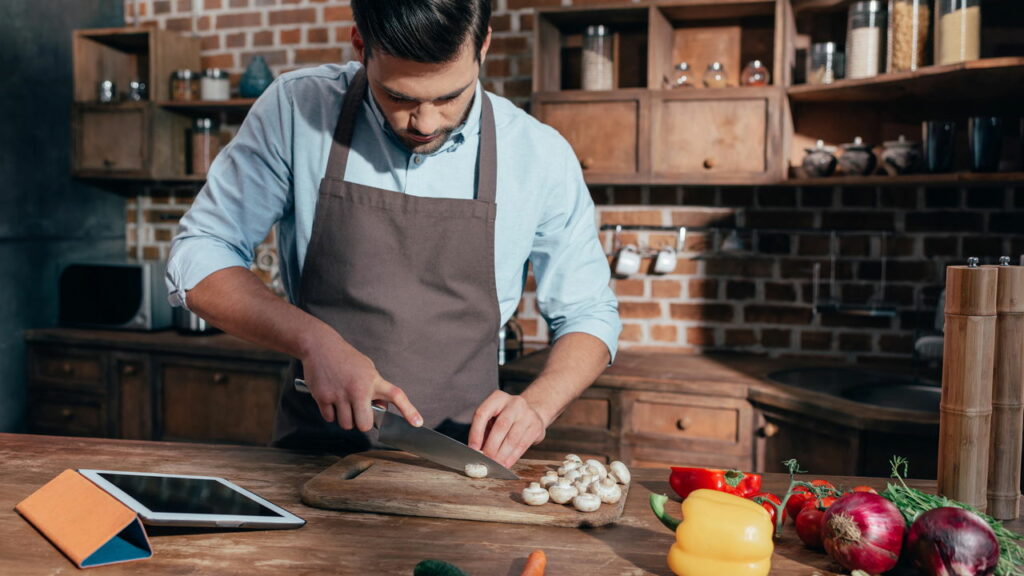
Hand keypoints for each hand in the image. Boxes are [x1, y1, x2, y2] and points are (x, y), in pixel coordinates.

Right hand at [301, 331, 421, 431]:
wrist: (320, 346)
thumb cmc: (346, 358)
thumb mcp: (367, 368)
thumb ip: (375, 388)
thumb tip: (380, 408)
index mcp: (373, 380)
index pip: (396, 396)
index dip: (409, 410)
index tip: (417, 423)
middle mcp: (358, 389)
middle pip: (364, 424)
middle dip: (362, 423)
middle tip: (358, 413)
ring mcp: (340, 394)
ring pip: (346, 424)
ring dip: (345, 419)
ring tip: (343, 404)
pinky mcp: (323, 397)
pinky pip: (330, 418)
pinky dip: (331, 414)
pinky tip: (331, 401)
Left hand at [468, 391, 545, 467]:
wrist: (532, 412)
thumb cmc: (506, 418)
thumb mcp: (493, 418)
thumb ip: (484, 432)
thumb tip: (476, 452)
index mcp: (498, 398)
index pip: (483, 413)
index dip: (476, 432)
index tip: (473, 448)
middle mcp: (514, 403)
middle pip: (500, 426)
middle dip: (491, 446)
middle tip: (485, 459)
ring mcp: (528, 413)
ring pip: (513, 437)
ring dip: (502, 454)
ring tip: (495, 464)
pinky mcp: (536, 426)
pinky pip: (523, 444)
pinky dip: (512, 457)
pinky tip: (506, 464)